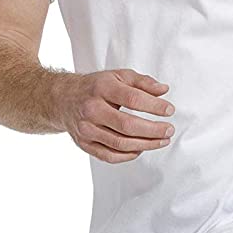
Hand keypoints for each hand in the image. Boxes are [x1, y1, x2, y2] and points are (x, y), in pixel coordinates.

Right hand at [55, 68, 175, 162]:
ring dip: (146, 145)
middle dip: (153, 130)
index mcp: (102, 88)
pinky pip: (109, 156)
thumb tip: (163, 90)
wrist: (63, 99)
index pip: (133, 99)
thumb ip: (142, 82)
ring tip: (161, 141)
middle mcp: (92, 109)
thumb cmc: (95, 88)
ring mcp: (86, 129)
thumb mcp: (118, 76)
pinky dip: (128, 155)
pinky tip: (140, 149)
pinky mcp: (84, 144)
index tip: (169, 110)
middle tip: (169, 130)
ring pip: (120, 143)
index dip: (154, 106)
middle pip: (127, 125)